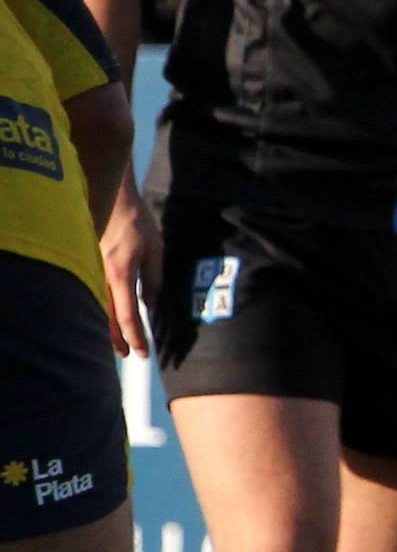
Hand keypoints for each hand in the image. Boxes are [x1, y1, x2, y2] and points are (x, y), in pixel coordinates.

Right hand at [99, 179, 159, 357]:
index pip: (128, 314)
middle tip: (128, 355)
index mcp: (121, 272)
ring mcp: (90, 269)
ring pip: (96, 307)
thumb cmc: (137, 221)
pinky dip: (99, 311)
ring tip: (116, 343)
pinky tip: (105, 319)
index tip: (143, 352)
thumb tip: (150, 306)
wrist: (109, 196)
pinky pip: (92, 293)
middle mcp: (101, 274)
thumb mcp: (156, 250)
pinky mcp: (86, 264)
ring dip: (106, 328)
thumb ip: (153, 280)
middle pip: (106, 316)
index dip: (136, 336)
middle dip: (117, 339)